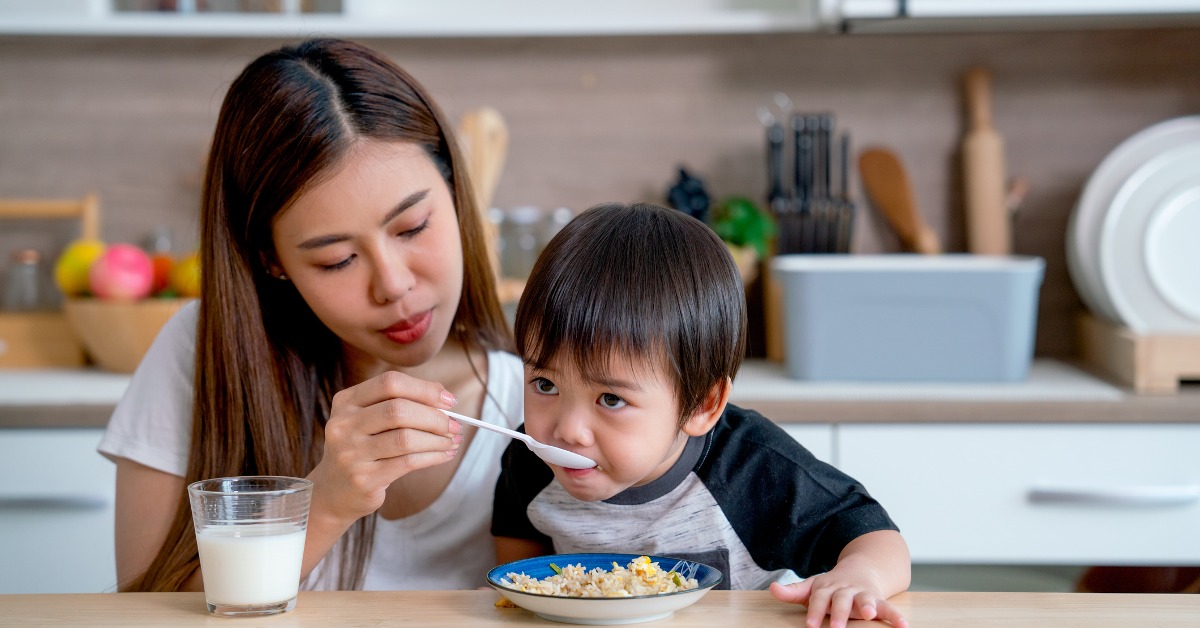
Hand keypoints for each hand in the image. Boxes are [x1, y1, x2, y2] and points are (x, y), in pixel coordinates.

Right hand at [307, 370, 461, 528]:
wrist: (333, 492)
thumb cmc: (362, 449)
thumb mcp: (369, 420)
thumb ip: (400, 402)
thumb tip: (443, 395)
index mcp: (346, 402)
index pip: (390, 383)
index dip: (424, 389)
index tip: (449, 400)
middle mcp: (343, 425)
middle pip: (399, 410)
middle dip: (435, 417)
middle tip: (455, 425)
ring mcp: (351, 453)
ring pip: (406, 438)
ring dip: (437, 439)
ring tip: (452, 441)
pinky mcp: (364, 478)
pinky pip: (408, 462)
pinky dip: (433, 456)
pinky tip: (444, 455)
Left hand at [769, 575, 907, 627]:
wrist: (862, 569)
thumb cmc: (833, 586)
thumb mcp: (813, 586)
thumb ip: (793, 591)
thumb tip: (772, 589)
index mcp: (828, 588)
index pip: (818, 599)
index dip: (814, 611)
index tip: (810, 625)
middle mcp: (846, 590)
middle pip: (841, 600)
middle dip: (839, 613)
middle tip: (836, 627)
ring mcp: (863, 595)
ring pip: (865, 599)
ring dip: (868, 606)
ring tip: (868, 614)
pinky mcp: (879, 601)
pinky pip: (888, 608)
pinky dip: (896, 616)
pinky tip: (904, 626)